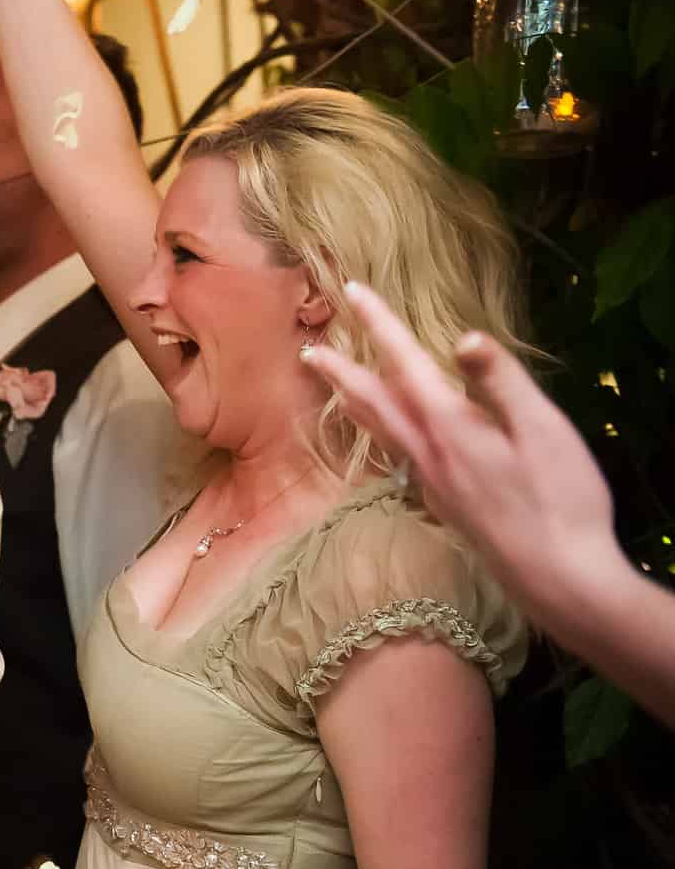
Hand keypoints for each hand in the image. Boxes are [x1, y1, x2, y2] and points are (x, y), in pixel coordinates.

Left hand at [303, 281, 625, 624]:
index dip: (378, 322)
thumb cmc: (561, 500)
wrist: (556, 577)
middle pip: (372, 400)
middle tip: (307, 348)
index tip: (351, 290)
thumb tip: (462, 337)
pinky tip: (391, 434)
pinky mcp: (441, 503)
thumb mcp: (542, 429)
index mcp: (449, 425)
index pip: (404, 361)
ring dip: (353, 401)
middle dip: (342, 368)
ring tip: (332, 384)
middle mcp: (426, 452)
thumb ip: (500, 381)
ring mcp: (429, 482)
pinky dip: (380, 432)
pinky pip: (397, 454)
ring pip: (378, 430)